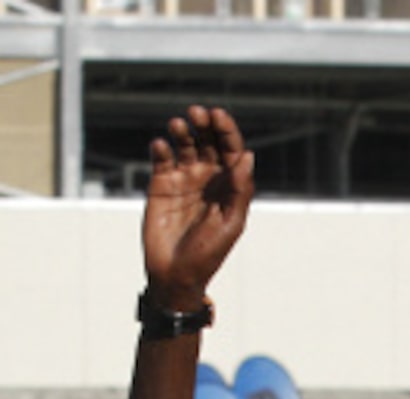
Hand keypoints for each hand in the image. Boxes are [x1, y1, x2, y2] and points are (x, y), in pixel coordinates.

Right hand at [143, 104, 253, 311]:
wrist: (175, 274)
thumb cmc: (208, 254)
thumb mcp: (230, 223)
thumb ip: (240, 191)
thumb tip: (248, 156)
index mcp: (229, 186)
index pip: (231, 150)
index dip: (227, 130)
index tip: (218, 115)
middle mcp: (208, 178)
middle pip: (208, 140)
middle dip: (205, 123)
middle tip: (197, 113)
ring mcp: (184, 178)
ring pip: (185, 143)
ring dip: (183, 130)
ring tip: (178, 125)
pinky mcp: (161, 182)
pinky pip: (162, 156)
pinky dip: (161, 147)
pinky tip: (161, 147)